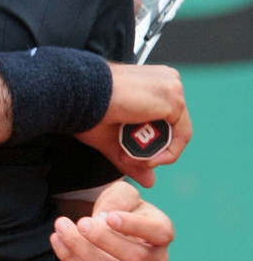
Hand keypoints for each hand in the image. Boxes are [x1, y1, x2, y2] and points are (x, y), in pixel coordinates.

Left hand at [50, 181, 173, 260]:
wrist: (112, 234)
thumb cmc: (120, 208)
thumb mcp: (121, 194)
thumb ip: (117, 200)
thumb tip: (103, 219)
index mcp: (163, 232)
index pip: (158, 233)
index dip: (134, 226)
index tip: (109, 216)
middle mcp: (157, 260)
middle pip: (133, 256)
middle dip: (102, 238)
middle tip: (80, 222)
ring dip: (79, 248)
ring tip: (61, 227)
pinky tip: (57, 241)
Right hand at [76, 62, 190, 186]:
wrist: (78, 93)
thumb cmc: (88, 108)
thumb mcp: (114, 137)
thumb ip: (134, 156)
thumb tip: (150, 182)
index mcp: (153, 80)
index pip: (167, 117)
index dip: (152, 142)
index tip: (129, 153)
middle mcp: (166, 79)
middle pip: (174, 125)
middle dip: (154, 148)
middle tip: (129, 157)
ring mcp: (172, 87)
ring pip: (178, 131)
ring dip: (157, 152)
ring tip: (132, 157)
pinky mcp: (174, 100)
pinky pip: (182, 135)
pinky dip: (167, 152)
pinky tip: (147, 158)